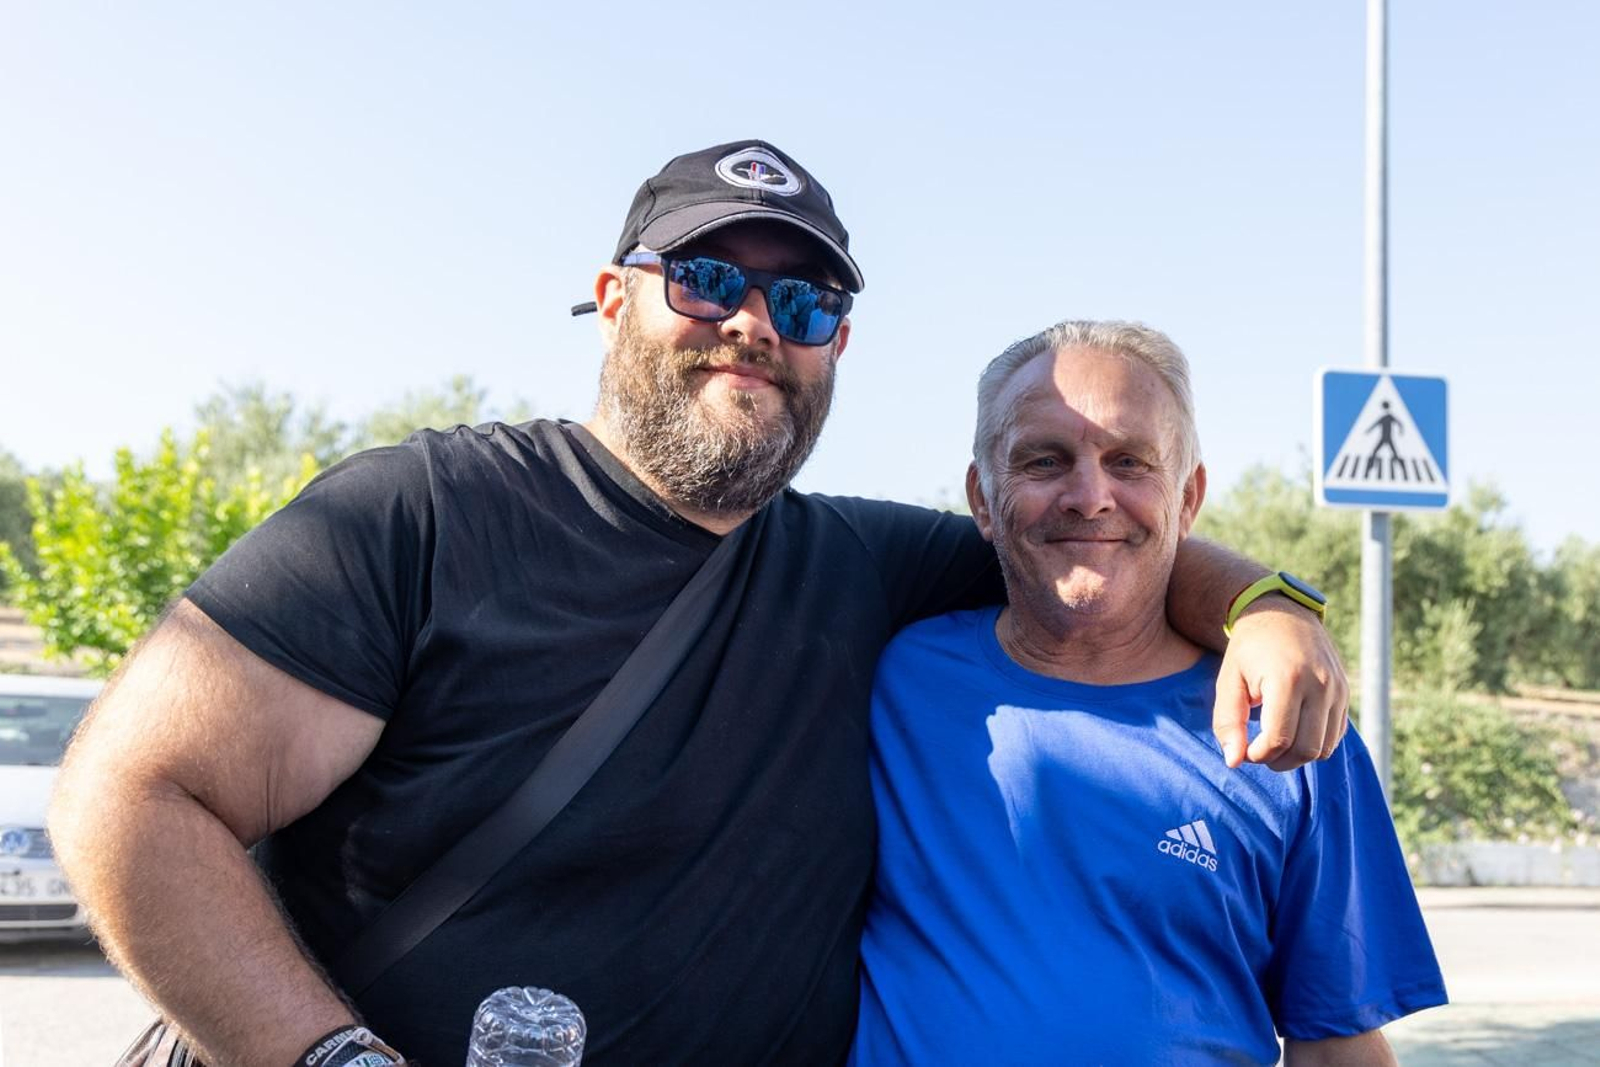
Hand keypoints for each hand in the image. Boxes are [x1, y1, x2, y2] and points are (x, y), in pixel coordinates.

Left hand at [1212, 597, 1348, 770]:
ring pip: (1324, 748)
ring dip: (1298, 756)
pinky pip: (1336, 736)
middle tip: (1258, 751)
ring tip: (1274, 742)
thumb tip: (1233, 762)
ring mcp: (1337, 689)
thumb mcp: (1228, 680)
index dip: (1258, 755)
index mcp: (1287, 678)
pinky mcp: (1345, 693)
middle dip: (1279, 761)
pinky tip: (1293, 730)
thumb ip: (1228, 721)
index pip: (1279, 739)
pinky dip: (1314, 743)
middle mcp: (1320, 684)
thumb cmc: (1249, 650)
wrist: (1282, 615)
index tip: (1244, 750)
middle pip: (1305, 749)